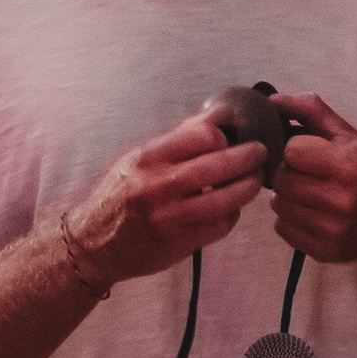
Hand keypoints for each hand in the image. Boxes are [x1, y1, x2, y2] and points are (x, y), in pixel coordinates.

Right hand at [62, 113, 265, 288]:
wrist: (94, 243)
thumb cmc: (121, 195)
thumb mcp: (139, 159)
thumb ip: (177, 139)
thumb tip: (216, 114)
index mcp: (148, 158)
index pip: (200, 135)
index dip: (222, 134)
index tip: (233, 135)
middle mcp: (157, 186)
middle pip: (217, 166)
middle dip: (248, 158)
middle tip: (262, 153)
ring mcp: (169, 217)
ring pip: (224, 200)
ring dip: (247, 188)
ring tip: (255, 180)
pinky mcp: (179, 243)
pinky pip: (219, 226)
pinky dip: (232, 215)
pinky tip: (232, 208)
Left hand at [265, 94, 356, 266]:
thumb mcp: (350, 136)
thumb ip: (311, 111)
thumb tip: (271, 101)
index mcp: (350, 166)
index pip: (291, 151)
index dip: (296, 149)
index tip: (310, 154)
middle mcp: (343, 201)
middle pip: (281, 180)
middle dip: (288, 173)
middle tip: (308, 174)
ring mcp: (335, 230)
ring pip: (279, 206)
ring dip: (287, 197)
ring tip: (311, 193)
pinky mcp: (326, 251)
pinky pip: (283, 230)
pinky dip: (291, 219)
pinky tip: (313, 213)